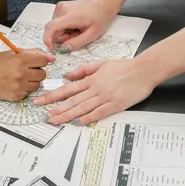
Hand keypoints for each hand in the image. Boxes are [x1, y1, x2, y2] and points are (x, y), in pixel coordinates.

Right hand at [0, 49, 54, 100]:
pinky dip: (24, 89)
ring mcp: (19, 86)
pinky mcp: (15, 96)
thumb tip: (48, 56)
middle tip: (28, 70)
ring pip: (37, 85)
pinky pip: (28, 93)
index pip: (44, 61)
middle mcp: (21, 74)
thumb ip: (30, 53)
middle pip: (43, 74)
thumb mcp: (10, 53)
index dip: (41, 61)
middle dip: (37, 72)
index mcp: (20, 60)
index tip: (38, 62)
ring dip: (32, 81)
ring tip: (21, 78)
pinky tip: (15, 84)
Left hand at [33, 58, 156, 124]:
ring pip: (82, 107)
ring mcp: (105, 97)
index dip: (53, 95)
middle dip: (56, 108)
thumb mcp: (102, 63)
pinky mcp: (115, 104)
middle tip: (43, 115)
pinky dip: (87, 118)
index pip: (68, 88)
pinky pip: (98, 113)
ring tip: (55, 120)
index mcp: (92, 78)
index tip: (41, 100)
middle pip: (72, 100)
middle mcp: (95, 88)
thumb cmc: (125, 66)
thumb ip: (84, 70)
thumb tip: (68, 76)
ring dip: (67, 115)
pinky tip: (77, 122)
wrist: (144, 70)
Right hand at [43, 0, 119, 51]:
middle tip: (77, 35)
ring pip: (54, 26)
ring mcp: (60, 6)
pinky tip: (74, 24)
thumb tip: (63, 48)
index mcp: (71, 16)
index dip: (48, 40)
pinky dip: (64, 26)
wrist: (103, 3)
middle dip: (62, 37)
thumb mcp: (92, 34)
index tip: (53, 49)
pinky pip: (57, 22)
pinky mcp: (60, 6)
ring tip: (77, 29)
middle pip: (53, 29)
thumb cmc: (100, 18)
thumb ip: (76, 43)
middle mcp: (62, 9)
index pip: (51, 27)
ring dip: (64, 32)